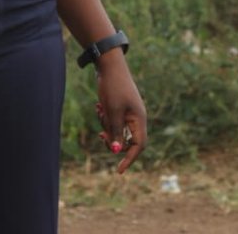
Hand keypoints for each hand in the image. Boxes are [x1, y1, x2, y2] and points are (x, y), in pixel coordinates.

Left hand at [93, 55, 147, 172]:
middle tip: (100, 135)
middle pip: (126, 141)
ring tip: (100, 109)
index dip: (130, 159)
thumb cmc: (113, 87)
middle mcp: (136, 118)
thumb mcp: (112, 112)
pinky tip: (99, 106)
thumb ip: (115, 132)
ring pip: (117, 131)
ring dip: (106, 125)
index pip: (138, 146)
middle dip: (112, 140)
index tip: (119, 171)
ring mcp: (128, 112)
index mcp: (139, 119)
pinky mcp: (120, 108)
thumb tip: (116, 151)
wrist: (109, 66)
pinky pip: (112, 121)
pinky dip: (105, 118)